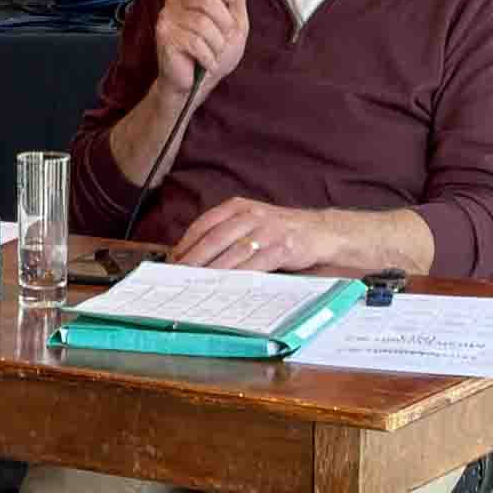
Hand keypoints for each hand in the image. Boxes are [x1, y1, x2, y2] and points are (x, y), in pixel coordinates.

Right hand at [154, 0, 248, 99]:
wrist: (196, 84)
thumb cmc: (213, 53)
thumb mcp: (234, 25)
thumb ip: (237, 0)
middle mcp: (177, 0)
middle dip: (224, 22)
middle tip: (223, 37)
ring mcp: (168, 17)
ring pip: (203, 23)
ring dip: (216, 43)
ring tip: (213, 52)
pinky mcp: (164, 35)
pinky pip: (194, 41)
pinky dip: (207, 56)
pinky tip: (206, 61)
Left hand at [171, 197, 335, 271]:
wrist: (320, 231)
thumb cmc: (278, 229)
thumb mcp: (251, 221)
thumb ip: (226, 232)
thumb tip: (193, 255)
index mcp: (238, 207)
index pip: (204, 224)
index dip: (186, 243)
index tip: (172, 260)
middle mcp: (251, 215)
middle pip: (214, 239)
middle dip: (193, 260)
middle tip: (178, 276)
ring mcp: (267, 230)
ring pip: (232, 252)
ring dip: (212, 271)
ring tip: (197, 285)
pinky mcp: (283, 247)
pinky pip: (256, 264)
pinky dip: (239, 276)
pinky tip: (228, 285)